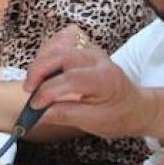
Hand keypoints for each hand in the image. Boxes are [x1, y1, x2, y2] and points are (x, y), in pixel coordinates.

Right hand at [25, 27, 145, 137]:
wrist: (135, 106)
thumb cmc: (117, 116)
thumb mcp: (93, 122)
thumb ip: (64, 115)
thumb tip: (37, 114)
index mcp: (104, 79)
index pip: (70, 79)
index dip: (47, 91)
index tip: (34, 106)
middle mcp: (97, 59)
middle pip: (60, 54)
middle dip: (38, 71)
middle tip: (29, 90)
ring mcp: (90, 51)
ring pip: (58, 45)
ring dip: (40, 61)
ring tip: (35, 82)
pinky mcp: (84, 50)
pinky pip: (60, 42)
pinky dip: (47, 53)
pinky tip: (44, 69)